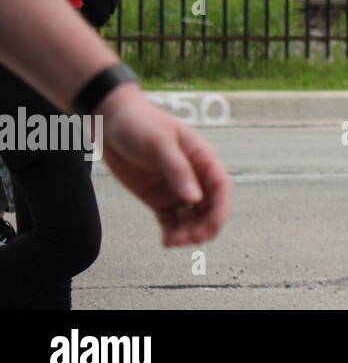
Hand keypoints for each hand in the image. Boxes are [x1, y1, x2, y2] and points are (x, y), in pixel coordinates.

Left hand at [98, 84, 231, 246]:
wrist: (110, 120)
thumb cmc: (140, 123)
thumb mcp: (159, 143)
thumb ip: (177, 170)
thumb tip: (195, 200)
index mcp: (202, 158)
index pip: (221, 187)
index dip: (222, 209)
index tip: (213, 228)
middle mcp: (194, 176)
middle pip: (210, 207)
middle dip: (205, 225)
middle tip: (191, 240)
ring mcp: (176, 188)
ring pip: (192, 217)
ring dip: (189, 232)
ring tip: (173, 242)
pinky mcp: (158, 198)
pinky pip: (171, 220)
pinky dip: (172, 232)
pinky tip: (166, 242)